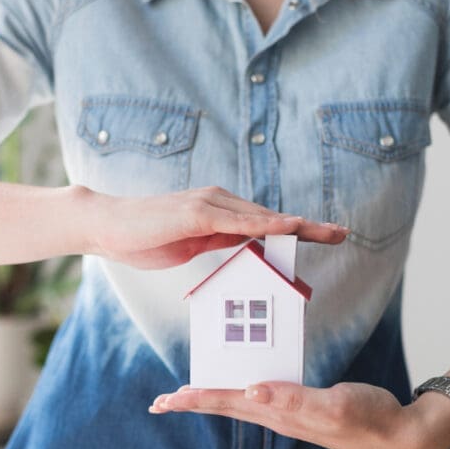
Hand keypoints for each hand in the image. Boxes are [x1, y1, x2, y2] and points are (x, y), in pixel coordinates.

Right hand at [86, 186, 348, 268]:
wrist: (108, 226)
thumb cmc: (146, 237)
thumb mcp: (193, 244)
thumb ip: (221, 241)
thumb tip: (248, 247)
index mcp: (218, 212)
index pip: (264, 222)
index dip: (296, 228)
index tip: (325, 234)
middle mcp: (219, 202)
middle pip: (271, 216)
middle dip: (308, 226)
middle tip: (341, 232)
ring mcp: (208, 205)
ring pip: (260, 216)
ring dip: (295, 224)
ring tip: (326, 231)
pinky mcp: (195, 212)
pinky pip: (237, 220)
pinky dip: (265, 224)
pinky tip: (287, 228)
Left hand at [148, 381, 449, 448]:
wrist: (397, 436)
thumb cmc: (370, 419)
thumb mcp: (334, 406)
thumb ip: (294, 400)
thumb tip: (252, 391)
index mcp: (280, 413)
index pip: (227, 403)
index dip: (195, 400)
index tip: (165, 400)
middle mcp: (279, 416)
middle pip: (225, 406)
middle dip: (192, 403)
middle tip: (159, 403)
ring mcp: (290, 414)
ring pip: (240, 404)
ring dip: (211, 399)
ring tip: (188, 397)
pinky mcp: (303, 407)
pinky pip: (261, 397)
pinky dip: (241, 391)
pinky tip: (240, 389)